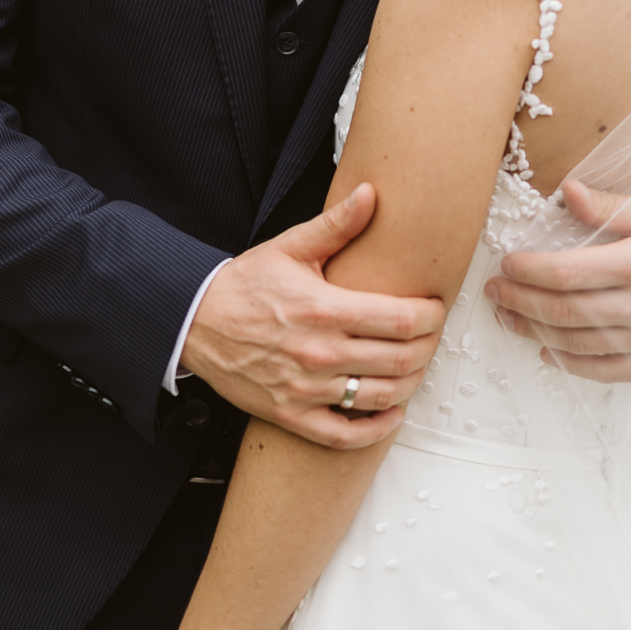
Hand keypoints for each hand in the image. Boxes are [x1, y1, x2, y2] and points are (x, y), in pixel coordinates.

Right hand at [181, 184, 444, 446]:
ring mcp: (305, 389)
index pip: (400, 320)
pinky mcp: (291, 415)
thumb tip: (371, 193)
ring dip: (410, 384)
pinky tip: (391, 411)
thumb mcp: (290, 246)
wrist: (195, 321)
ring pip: (380, 397)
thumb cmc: (246, 283)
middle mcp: (319, 353)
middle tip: (432, 335)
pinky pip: (345, 436)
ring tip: (416, 366)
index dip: (430, 316)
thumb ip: (337, 224)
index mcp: (324, 308)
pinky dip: (376, 429)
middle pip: (400, 360)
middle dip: (428, 347)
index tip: (435, 308)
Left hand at [484, 179, 630, 380]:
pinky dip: (570, 364)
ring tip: (507, 316)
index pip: (568, 272)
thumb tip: (567, 191)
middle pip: (565, 311)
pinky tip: (546, 351)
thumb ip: (609, 206)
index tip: (507, 263)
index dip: (530, 270)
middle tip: (494, 291)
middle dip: (520, 301)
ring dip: (534, 332)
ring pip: (577, 343)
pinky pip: (605, 371)